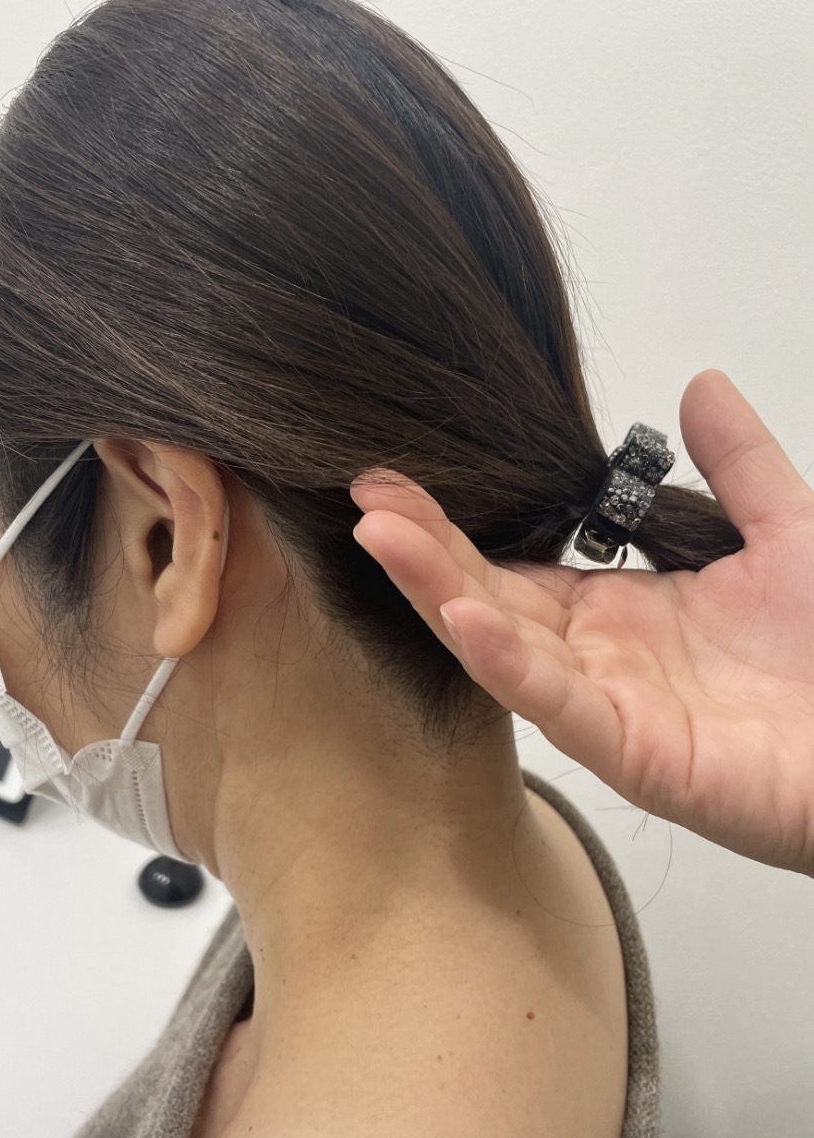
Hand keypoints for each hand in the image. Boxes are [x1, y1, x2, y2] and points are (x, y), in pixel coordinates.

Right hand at [350, 370, 813, 877]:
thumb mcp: (788, 531)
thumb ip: (738, 464)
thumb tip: (697, 385)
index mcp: (621, 609)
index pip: (512, 564)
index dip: (454, 525)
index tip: (398, 476)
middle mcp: (598, 656)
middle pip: (487, 598)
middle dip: (423, 548)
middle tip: (365, 492)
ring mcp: (607, 705)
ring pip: (501, 647)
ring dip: (437, 592)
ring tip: (380, 536)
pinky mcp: (632, 752)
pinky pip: (557, 704)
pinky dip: (505, 662)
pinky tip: (459, 616)